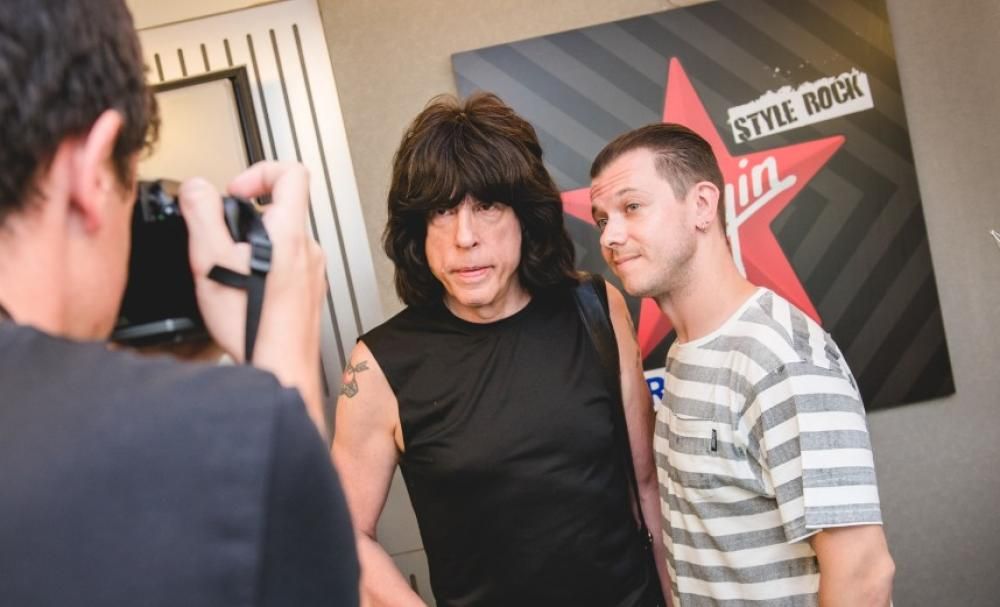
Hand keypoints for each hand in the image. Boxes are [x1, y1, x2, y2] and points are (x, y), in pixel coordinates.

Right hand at [179, 162, 327, 435]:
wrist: (280, 368)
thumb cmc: (252, 325)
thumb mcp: (210, 261)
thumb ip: (202, 215)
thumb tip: (198, 188)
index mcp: (289, 233)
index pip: (292, 173)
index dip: (260, 171)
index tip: (236, 191)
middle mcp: (309, 250)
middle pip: (284, 210)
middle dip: (248, 218)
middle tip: (223, 236)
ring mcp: (314, 273)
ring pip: (283, 241)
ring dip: (255, 247)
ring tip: (230, 268)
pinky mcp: (310, 294)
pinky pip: (288, 267)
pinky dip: (265, 270)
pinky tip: (245, 291)